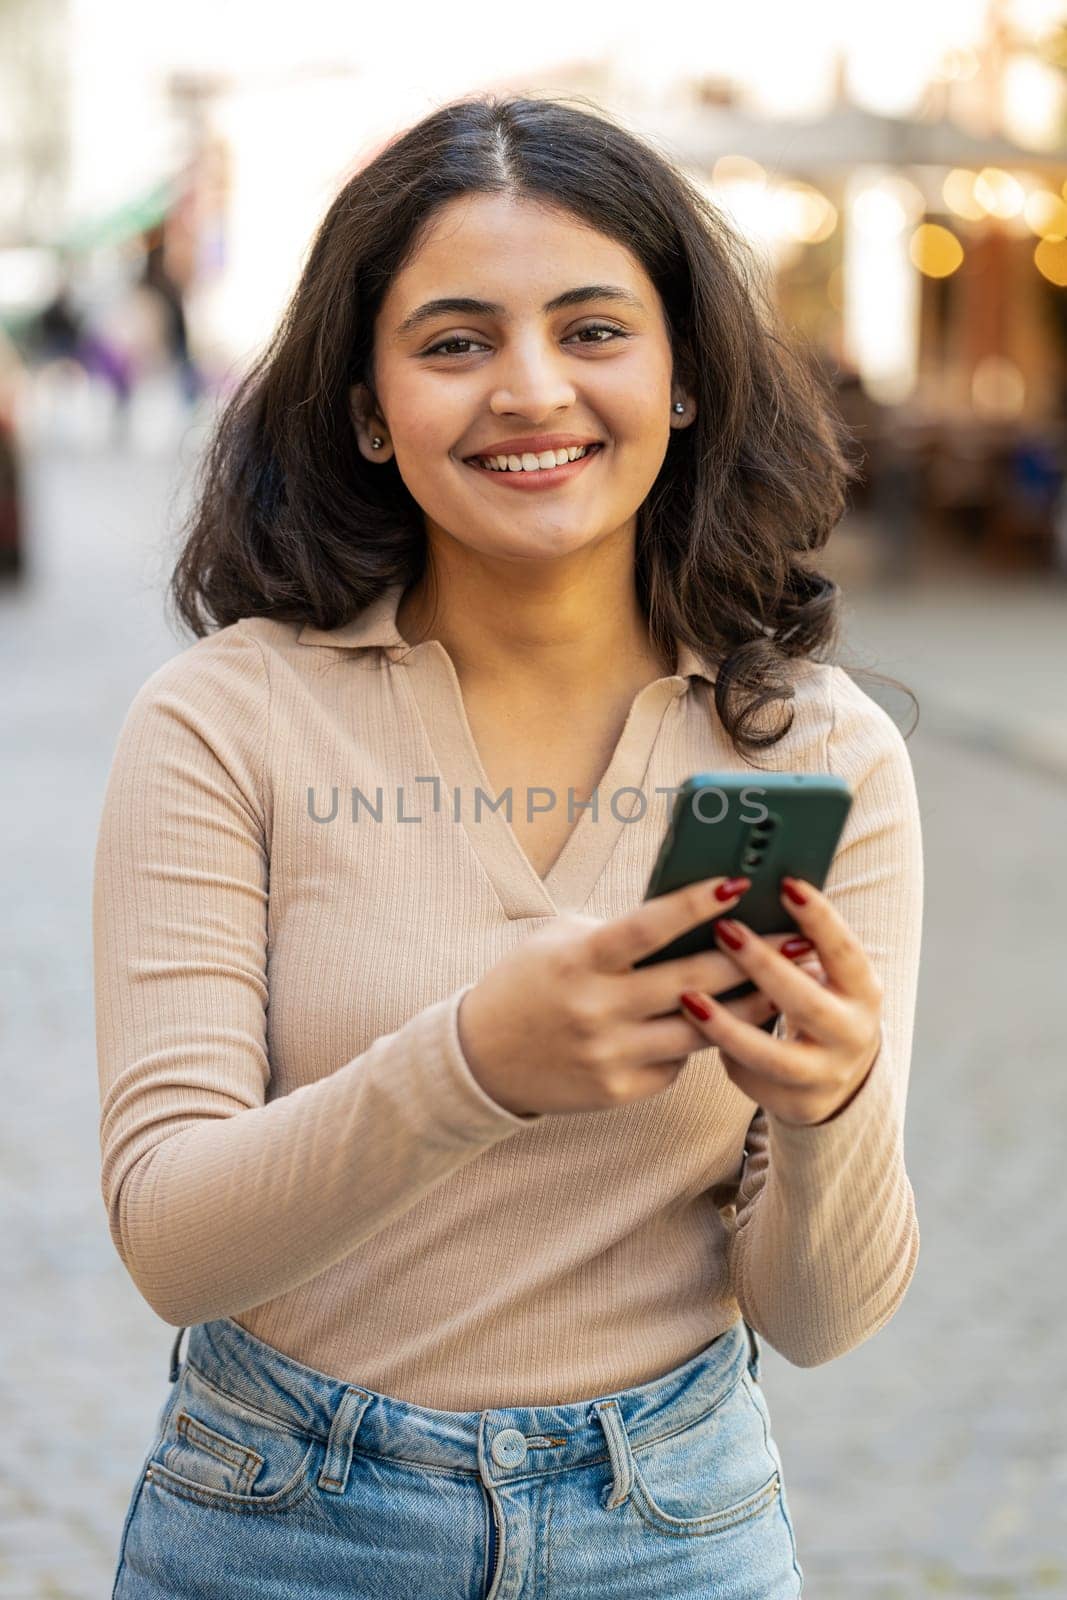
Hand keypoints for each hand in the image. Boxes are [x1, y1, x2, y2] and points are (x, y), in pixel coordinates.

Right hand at [457, 876, 821, 1117]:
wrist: (482, 1057)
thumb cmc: (531, 982)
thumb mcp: (562, 940)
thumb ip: (619, 932)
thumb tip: (692, 917)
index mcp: (580, 960)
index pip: (647, 926)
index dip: (695, 903)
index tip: (739, 883)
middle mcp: (596, 1009)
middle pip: (691, 981)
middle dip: (750, 958)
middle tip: (795, 941)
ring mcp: (608, 1055)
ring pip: (698, 1030)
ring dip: (746, 1007)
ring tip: (782, 985)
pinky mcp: (617, 1091)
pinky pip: (675, 1063)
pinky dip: (696, 1041)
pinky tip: (723, 1024)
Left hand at [678, 877, 882, 1126]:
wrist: (840, 1076)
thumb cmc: (818, 1003)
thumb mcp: (826, 977)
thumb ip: (798, 947)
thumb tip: (746, 896)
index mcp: (864, 992)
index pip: (844, 951)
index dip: (819, 918)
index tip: (786, 884)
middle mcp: (852, 1034)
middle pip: (804, 1002)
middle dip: (762, 965)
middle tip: (725, 930)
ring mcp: (826, 1073)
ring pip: (770, 1053)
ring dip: (726, 1024)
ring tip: (689, 996)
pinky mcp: (796, 1103)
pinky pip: (750, 1077)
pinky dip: (722, 1053)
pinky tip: (693, 1032)